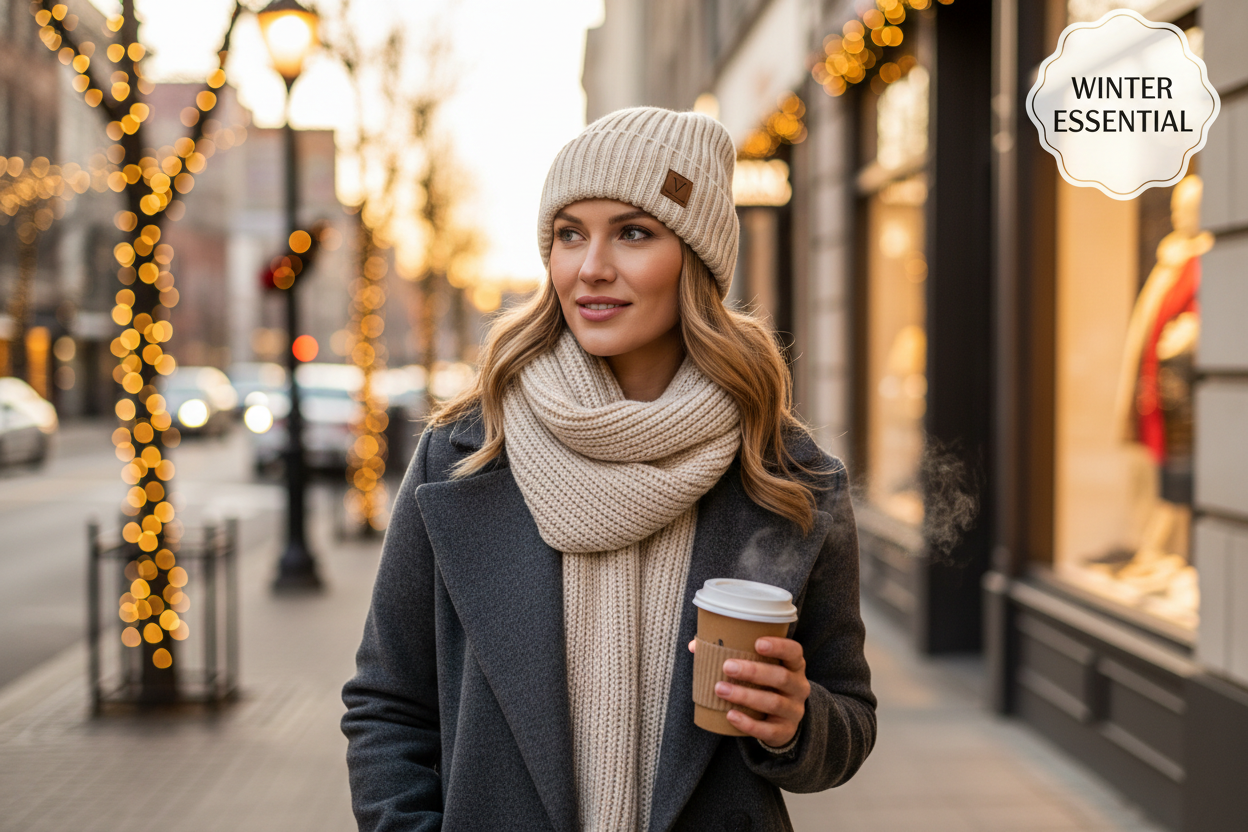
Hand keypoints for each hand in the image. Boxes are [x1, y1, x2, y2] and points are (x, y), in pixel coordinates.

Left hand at [687, 636, 809, 747]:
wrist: (781, 721)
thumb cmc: (764, 685)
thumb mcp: (759, 668)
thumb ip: (733, 654)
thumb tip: (695, 646)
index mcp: (794, 666)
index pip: (794, 652)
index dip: (779, 646)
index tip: (757, 643)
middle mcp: (799, 687)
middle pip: (781, 677)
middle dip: (753, 671)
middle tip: (727, 666)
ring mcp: (794, 711)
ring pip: (773, 702)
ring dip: (745, 695)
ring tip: (720, 689)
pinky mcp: (784, 731)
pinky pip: (768, 729)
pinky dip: (748, 723)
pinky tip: (730, 715)